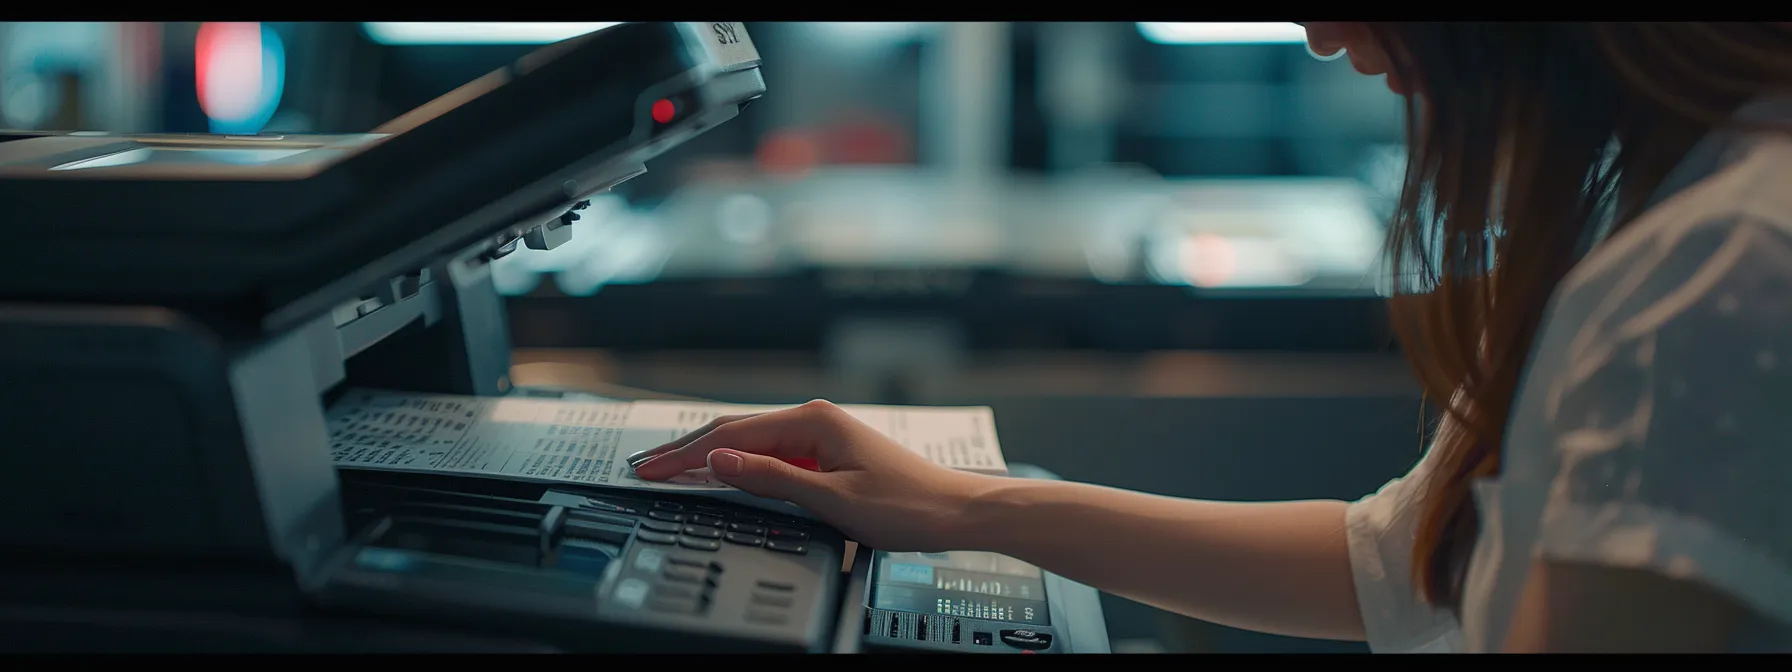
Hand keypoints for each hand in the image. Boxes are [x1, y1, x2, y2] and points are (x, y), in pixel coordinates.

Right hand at [627, 400, 989, 551]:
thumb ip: (771, 477)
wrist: (956, 511)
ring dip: (709, 455)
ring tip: (669, 467)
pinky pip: (771, 455)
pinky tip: (720, 473)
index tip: (650, 469)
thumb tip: (719, 459)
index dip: (685, 453)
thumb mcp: (833, 498)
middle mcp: (814, 419)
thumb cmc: (907, 506)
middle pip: (735, 430)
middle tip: (644, 467)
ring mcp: (820, 436)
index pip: (732, 434)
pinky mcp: (827, 454)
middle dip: (686, 449)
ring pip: (750, 441)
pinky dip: (738, 464)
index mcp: (812, 420)